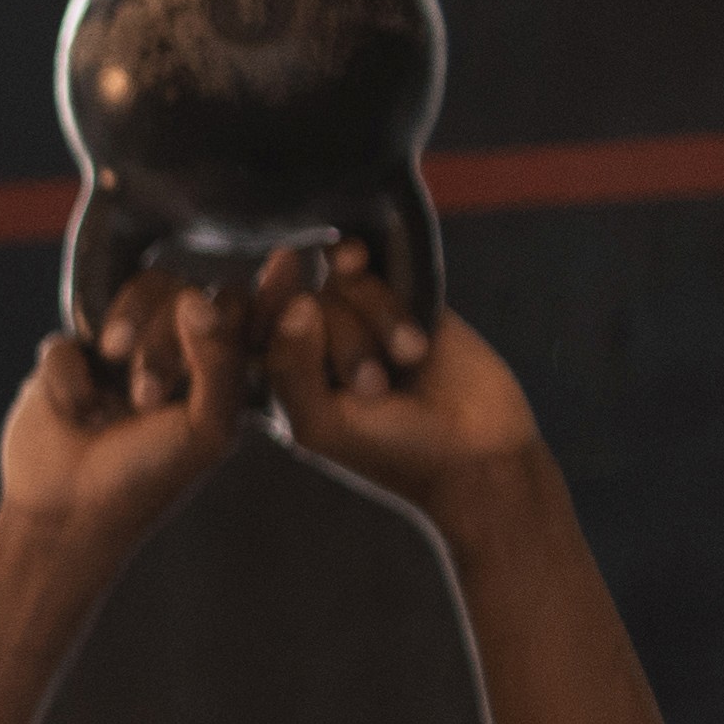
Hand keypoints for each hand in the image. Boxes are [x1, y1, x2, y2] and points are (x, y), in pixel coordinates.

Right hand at [0, 251, 280, 555]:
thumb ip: (219, 361)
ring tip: (114, 364)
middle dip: (165, 335)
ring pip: (134, 292)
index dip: (237, 305)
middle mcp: (172, 352)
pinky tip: (75, 416)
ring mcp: (116, 355)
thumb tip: (196, 298)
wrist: (71, 516)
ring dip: (128, 326)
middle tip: (146, 396)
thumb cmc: (150, 477)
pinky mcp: (65, 365)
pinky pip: (68, 339)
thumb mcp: (207, 427)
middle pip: (180, 291)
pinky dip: (70, 377)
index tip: (256, 285)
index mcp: (216, 368)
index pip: (237, 305)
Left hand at [260, 252, 556, 532]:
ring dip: (375, 322)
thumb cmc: (386, 449)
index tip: (307, 340)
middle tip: (375, 389)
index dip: (270, 323)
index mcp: (277, 374)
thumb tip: (299, 300)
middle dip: (343, 342)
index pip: (248, 328)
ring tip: (406, 363)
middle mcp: (313, 340)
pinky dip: (391, 304)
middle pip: (301, 301)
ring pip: (341, 282)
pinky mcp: (405, 298)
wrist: (475, 452)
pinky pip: (384, 271)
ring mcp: (359, 316)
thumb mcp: (319, 423)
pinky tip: (414, 341)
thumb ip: (291, 367)